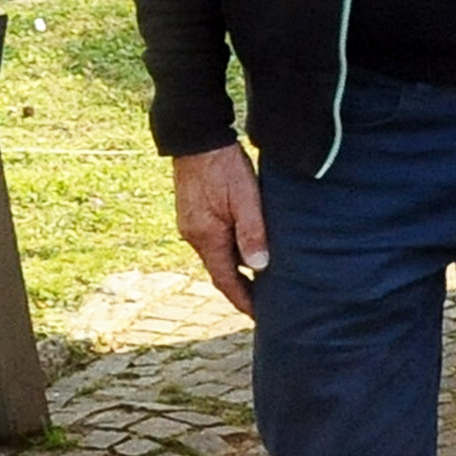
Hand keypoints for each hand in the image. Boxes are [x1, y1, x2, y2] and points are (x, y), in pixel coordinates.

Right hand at [173, 143, 269, 315]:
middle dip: (240, 288)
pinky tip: (245, 248)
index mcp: (207, 237)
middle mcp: (194, 235)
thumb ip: (252, 233)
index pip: (225, 280)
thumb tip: (258, 267)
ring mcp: (191, 224)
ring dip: (235, 268)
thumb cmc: (224, 167)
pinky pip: (213, 240)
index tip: (259, 316)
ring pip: (217, 255)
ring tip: (260, 278)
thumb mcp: (245, 199)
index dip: (243, 299)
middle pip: (220, 270)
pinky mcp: (193, 213)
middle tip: (264, 302)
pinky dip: (229, 250)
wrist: (196, 139)